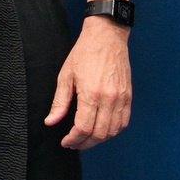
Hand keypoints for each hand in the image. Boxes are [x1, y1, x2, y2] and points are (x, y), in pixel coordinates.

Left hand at [44, 16, 131, 149]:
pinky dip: (114, 130)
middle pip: (99, 133)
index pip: (83, 128)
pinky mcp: (128, 95)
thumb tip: (51, 121)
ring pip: (113, 131)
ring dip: (100, 139)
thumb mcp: (66, 76)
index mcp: (91, 94)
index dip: (74, 139)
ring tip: (87, 138)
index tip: (66, 142)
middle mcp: (109, 99)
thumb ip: (59, 102)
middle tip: (75, 143)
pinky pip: (124, 121)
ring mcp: (121, 98)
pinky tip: (103, 129)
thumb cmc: (85, 53)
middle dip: (85, 143)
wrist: (107, 36)